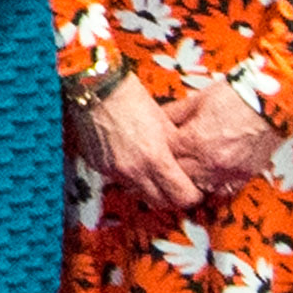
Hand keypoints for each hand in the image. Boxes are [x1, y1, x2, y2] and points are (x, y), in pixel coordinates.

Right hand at [79, 75, 199, 209]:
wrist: (97, 89)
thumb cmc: (131, 97)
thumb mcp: (165, 122)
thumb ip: (177, 147)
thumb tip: (189, 162)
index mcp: (154, 158)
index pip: (182, 196)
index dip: (192, 195)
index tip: (195, 189)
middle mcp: (133, 170)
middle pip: (162, 203)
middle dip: (174, 198)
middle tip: (179, 187)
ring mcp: (114, 171)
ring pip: (140, 196)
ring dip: (152, 190)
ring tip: (157, 176)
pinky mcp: (100, 167)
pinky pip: (122, 183)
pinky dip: (132, 179)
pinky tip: (136, 164)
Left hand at [164, 78, 283, 195]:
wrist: (272, 103)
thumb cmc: (235, 96)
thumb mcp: (198, 99)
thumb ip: (174, 113)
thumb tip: (155, 119)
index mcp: (193, 140)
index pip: (164, 156)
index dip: (160, 152)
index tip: (157, 149)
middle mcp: (208, 161)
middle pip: (178, 176)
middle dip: (172, 169)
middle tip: (169, 163)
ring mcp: (227, 172)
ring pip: (197, 189)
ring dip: (190, 182)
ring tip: (187, 173)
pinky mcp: (243, 177)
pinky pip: (222, 194)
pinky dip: (212, 189)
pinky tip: (208, 180)